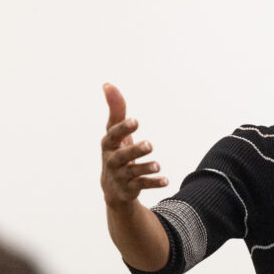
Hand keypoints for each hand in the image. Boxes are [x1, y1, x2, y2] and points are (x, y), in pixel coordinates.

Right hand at [100, 83, 168, 209]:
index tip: (135, 121)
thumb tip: (108, 84)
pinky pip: (142, 185)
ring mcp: (120, 176)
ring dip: (145, 168)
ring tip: (158, 165)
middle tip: (150, 145)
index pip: (113, 135)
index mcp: (109, 145)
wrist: (113, 188)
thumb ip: (116, 110)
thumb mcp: (115, 133)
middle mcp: (112, 161)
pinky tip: (166, 180)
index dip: (123, 128)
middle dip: (135, 150)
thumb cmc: (116, 151)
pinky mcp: (130, 189)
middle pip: (122, 156)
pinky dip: (153, 183)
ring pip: (133, 172)